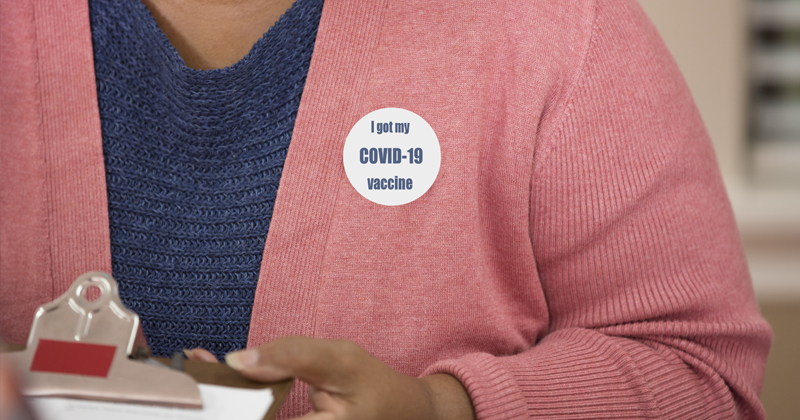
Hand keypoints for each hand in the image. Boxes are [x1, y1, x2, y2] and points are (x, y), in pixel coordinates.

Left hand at [218, 337, 474, 419]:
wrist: (402, 414)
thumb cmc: (374, 386)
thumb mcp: (341, 360)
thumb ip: (292, 356)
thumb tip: (237, 360)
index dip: (219, 404)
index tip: (193, 373)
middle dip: (213, 402)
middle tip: (191, 367)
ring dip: (221, 403)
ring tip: (200, 369)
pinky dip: (237, 404)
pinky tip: (223, 381)